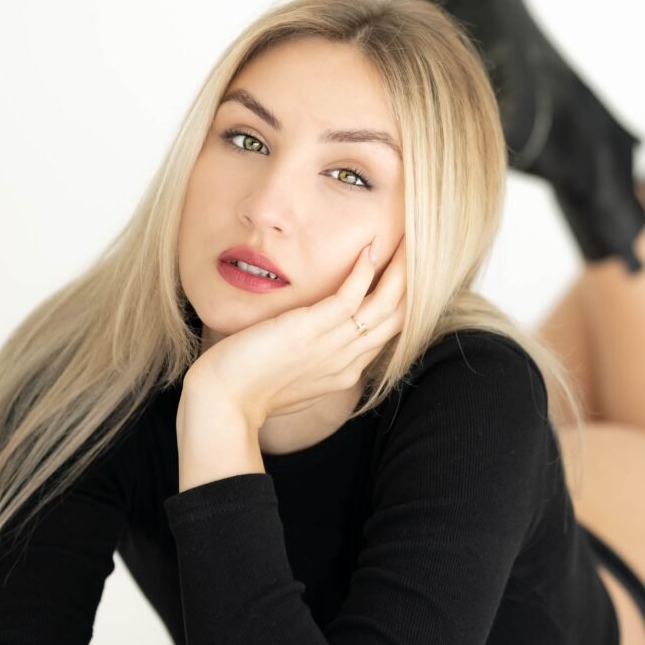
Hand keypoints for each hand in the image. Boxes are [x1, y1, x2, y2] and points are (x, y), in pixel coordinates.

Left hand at [182, 234, 406, 432]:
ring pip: (384, 306)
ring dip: (401, 271)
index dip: (403, 302)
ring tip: (409, 240)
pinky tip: (370, 248)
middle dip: (414, 283)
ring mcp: (331, 347)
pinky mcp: (310, 331)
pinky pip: (350, 298)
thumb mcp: (290, 375)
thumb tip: (311, 338)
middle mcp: (346, 360)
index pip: (387, 333)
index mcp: (343, 372)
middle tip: (422, 249)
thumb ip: (310, 357)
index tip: (408, 274)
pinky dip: (364, 272)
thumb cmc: (246, 389)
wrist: (222, 404)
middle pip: (398, 318)